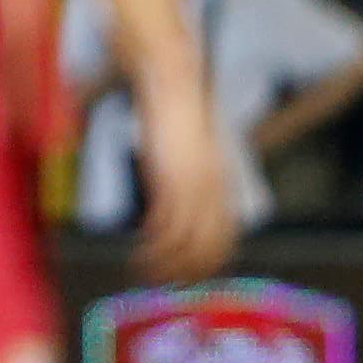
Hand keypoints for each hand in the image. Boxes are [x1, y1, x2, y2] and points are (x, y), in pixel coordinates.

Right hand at [132, 63, 239, 284]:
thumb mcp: (187, 145)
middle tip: (161, 282)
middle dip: (186, 272)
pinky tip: (139, 254)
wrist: (173, 81)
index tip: (184, 274)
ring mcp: (195, 187)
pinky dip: (153, 250)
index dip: (206, 262)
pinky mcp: (172, 180)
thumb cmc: (176, 107)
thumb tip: (174, 185)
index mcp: (223, 184)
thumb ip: (186, 170)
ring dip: (164, 266)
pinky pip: (167, 230)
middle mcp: (215, 191)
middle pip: (210, 250)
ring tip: (142, 271)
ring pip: (187, 246)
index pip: (224, 238)